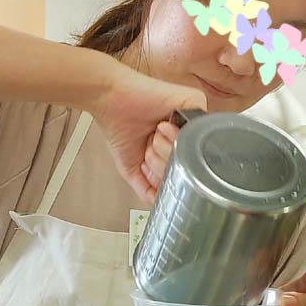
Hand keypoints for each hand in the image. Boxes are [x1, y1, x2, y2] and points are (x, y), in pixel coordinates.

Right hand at [90, 62, 206, 204]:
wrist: (109, 100)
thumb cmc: (119, 126)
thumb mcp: (132, 167)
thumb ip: (147, 188)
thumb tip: (159, 205)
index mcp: (176, 145)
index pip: (182, 173)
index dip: (162, 173)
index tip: (146, 160)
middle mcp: (187, 133)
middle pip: (189, 166)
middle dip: (162, 162)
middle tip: (148, 144)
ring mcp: (193, 118)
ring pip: (193, 153)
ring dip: (164, 149)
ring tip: (152, 133)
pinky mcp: (195, 102)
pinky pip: (195, 133)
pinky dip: (172, 135)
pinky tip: (160, 125)